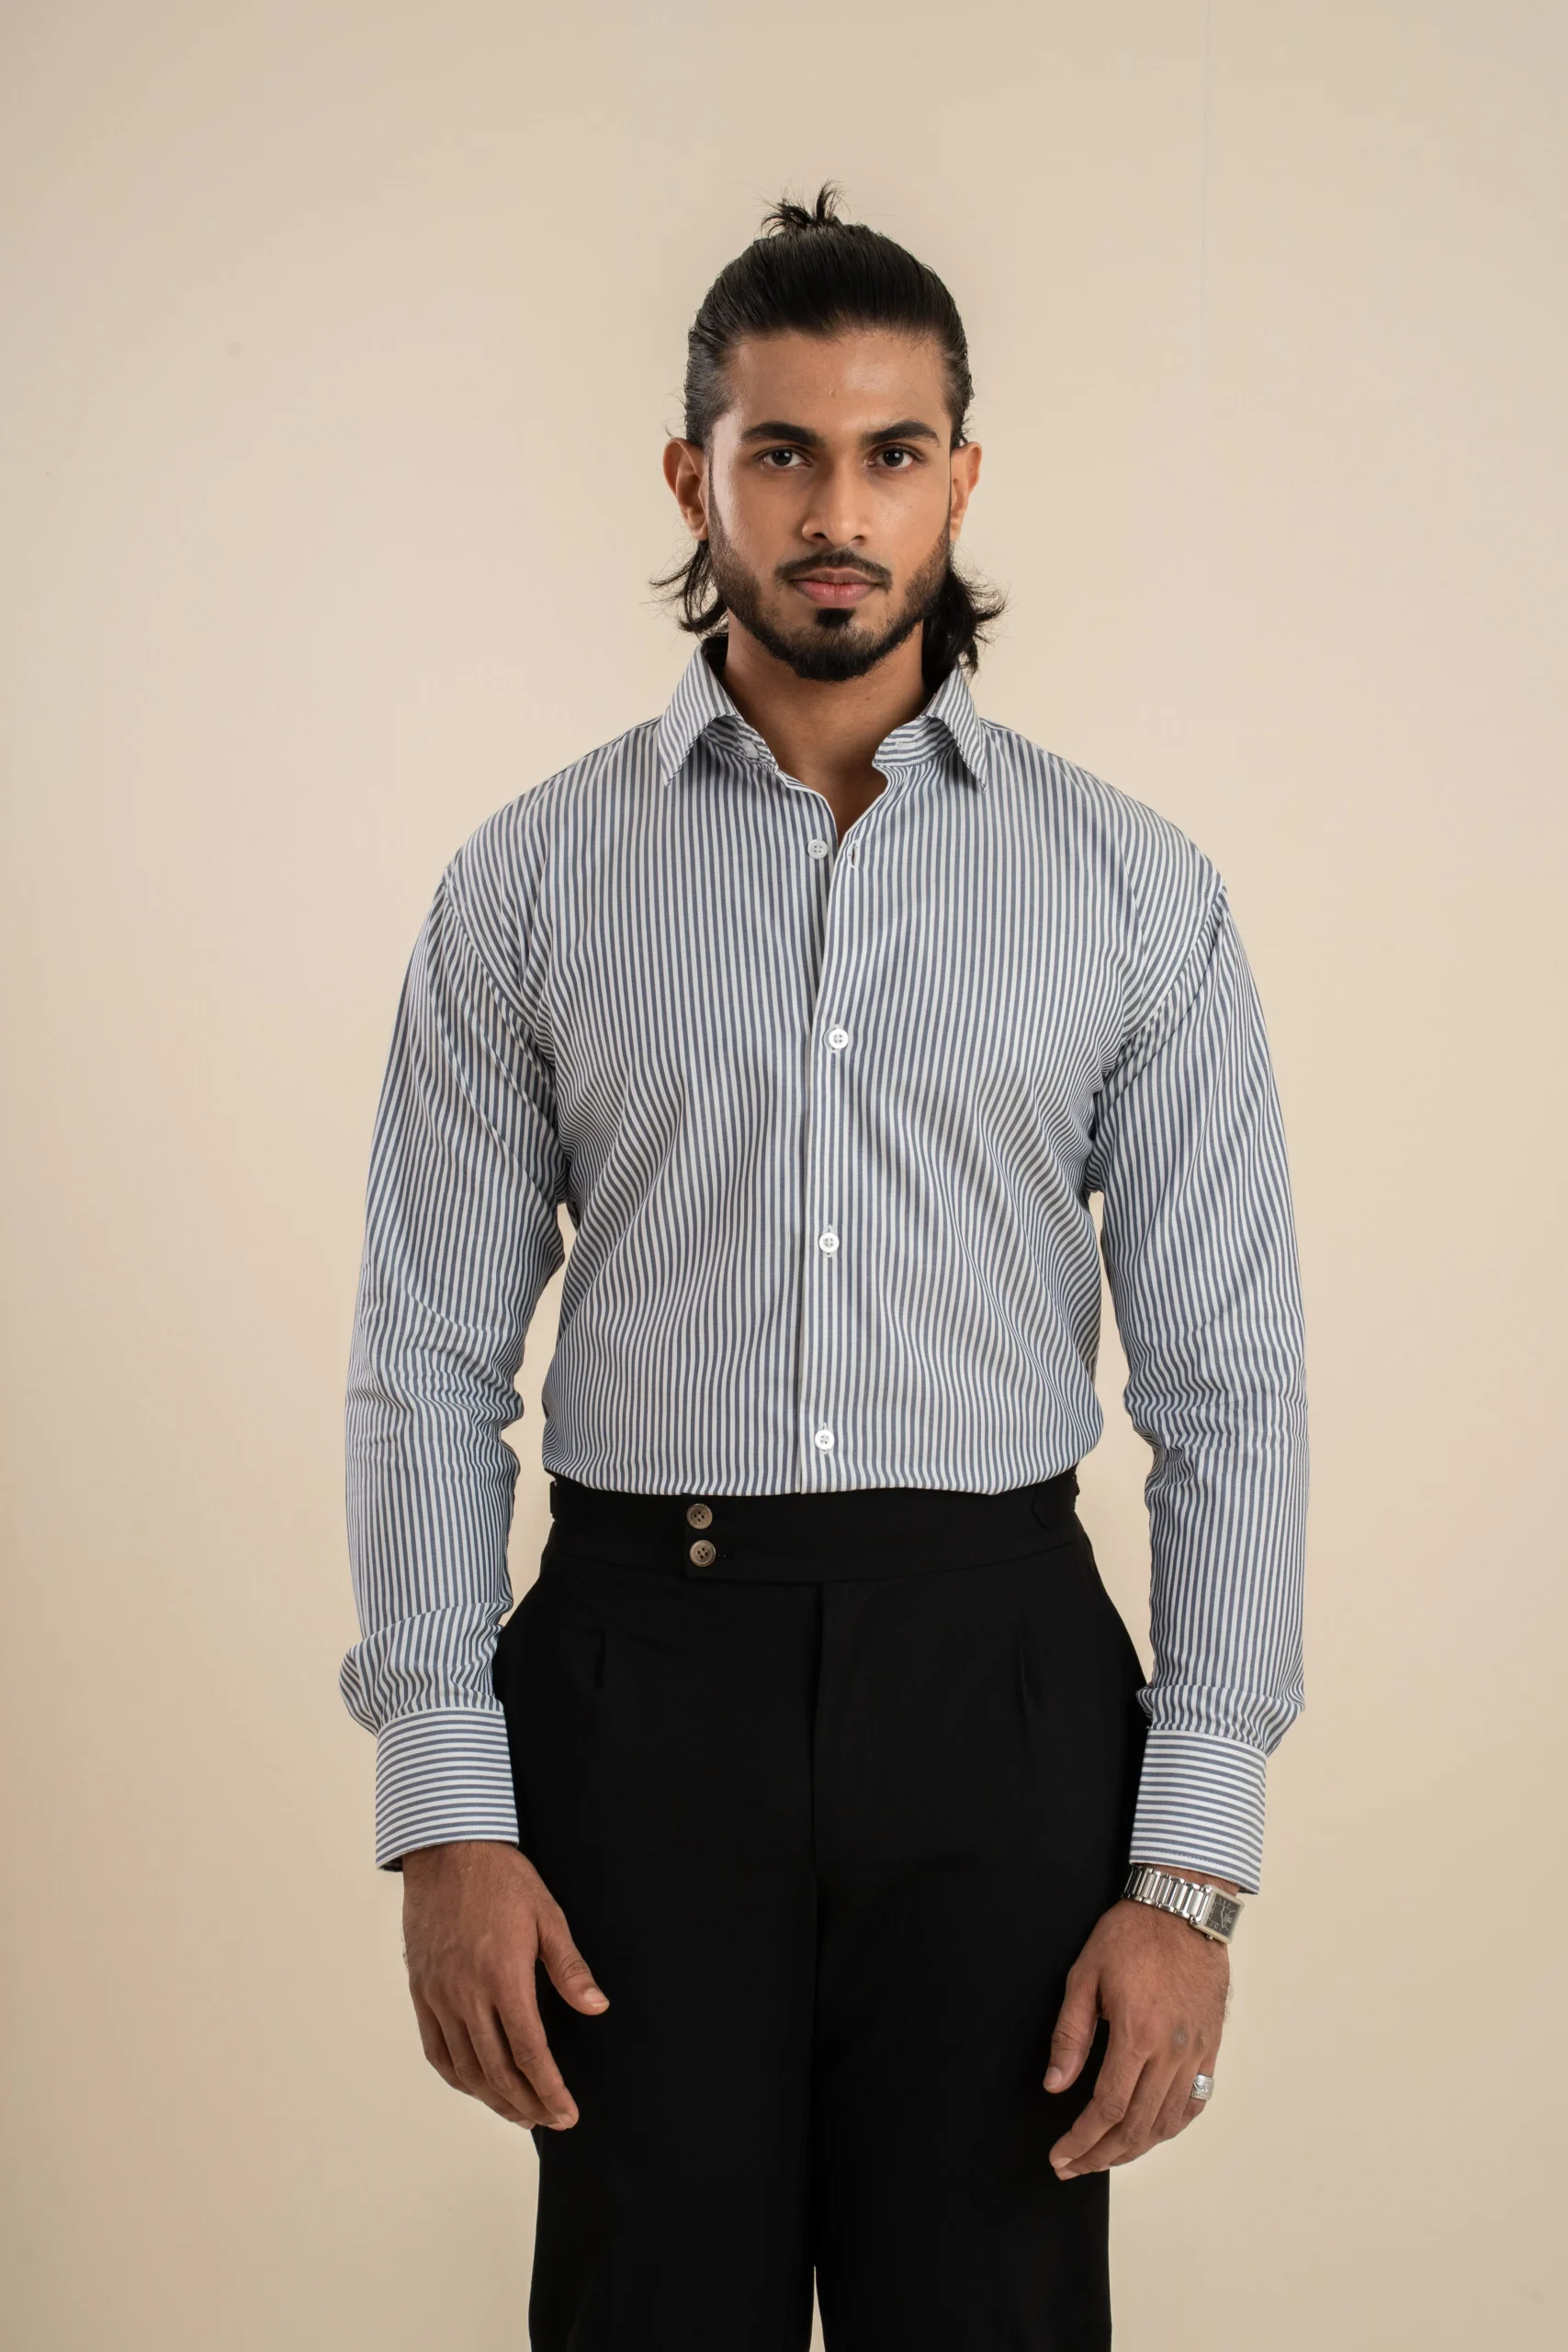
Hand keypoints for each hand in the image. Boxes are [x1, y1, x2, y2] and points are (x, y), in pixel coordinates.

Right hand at [400, 1839, 608, 2129]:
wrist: (446, 1850)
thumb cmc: (501, 1879)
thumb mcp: (547, 1915)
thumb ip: (570, 1968)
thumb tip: (596, 2007)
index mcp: (502, 1977)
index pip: (529, 2053)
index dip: (549, 2090)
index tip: (567, 2112)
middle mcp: (466, 1994)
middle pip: (497, 2071)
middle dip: (528, 2104)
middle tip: (551, 2120)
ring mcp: (439, 1996)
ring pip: (464, 2069)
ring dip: (494, 2100)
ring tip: (519, 2114)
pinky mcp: (421, 1991)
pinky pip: (435, 2050)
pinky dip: (457, 2078)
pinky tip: (476, 2087)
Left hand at [1045, 1883, 1230, 2177]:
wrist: (1183, 1907)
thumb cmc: (1130, 1935)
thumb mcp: (1084, 1976)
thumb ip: (1069, 2035)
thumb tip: (1054, 2085)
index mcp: (1137, 2034)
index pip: (1107, 2109)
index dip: (1081, 2141)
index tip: (1061, 2157)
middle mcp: (1172, 2052)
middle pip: (1137, 2127)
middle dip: (1101, 2155)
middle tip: (1073, 2167)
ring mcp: (1197, 2052)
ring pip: (1167, 2122)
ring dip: (1134, 2149)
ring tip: (1104, 2156)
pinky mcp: (1211, 2047)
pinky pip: (1195, 2103)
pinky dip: (1171, 2127)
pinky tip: (1151, 2133)